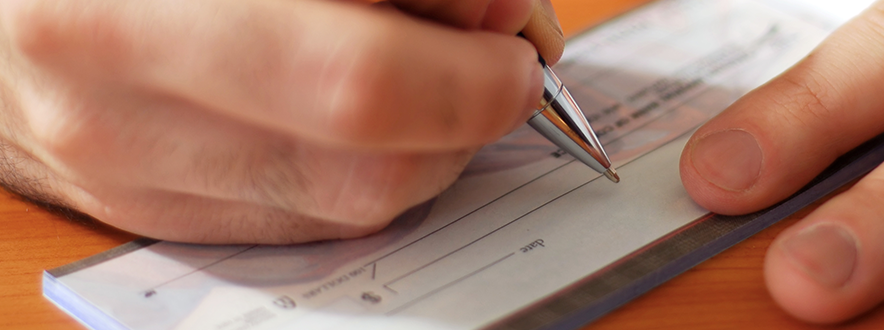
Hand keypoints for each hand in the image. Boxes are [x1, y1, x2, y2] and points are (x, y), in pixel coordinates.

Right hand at [0, 0, 562, 243]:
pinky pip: (309, 219)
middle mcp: (112, 109)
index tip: (513, 33)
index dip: (469, 72)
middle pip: (370, 165)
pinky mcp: (150, 213)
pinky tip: (359, 109)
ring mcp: (128, 176)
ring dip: (434, 143)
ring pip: (352, 204)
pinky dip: (372, 166)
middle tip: (495, 52)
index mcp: (126, 8)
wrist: (1, 2)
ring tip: (426, 67)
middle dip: (468, 111)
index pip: (357, 82)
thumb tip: (500, 19)